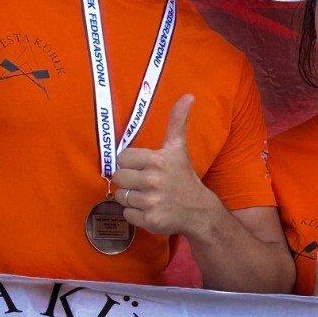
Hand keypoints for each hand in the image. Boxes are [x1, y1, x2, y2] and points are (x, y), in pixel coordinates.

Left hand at [112, 95, 216, 238]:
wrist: (199, 211)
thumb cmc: (184, 177)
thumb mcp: (179, 148)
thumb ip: (177, 121)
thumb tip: (188, 95)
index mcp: (157, 160)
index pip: (122, 158)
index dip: (130, 163)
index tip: (143, 167)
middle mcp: (153, 181)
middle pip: (118, 178)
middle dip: (128, 181)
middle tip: (144, 183)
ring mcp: (151, 202)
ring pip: (121, 197)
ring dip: (131, 198)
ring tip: (147, 196)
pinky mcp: (149, 220)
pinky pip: (127, 215)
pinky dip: (135, 214)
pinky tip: (149, 209)